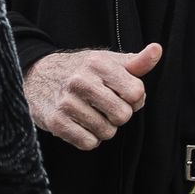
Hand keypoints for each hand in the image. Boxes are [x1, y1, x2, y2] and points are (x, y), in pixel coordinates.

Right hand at [23, 44, 162, 149]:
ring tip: (92, 115)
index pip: (136, 92)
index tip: (123, 95)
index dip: (135, 99)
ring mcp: (66, 102)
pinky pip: (88, 143)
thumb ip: (136, 62)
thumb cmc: (80, 71)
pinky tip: (81, 125)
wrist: (37, 77)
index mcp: (98, 64)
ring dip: (103, 128)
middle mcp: (81, 81)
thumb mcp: (107, 62)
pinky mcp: (56, 122)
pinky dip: (89, 139)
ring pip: (106, 132)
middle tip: (106, 108)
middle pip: (123, 115)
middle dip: (119, 115)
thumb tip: (157, 50)